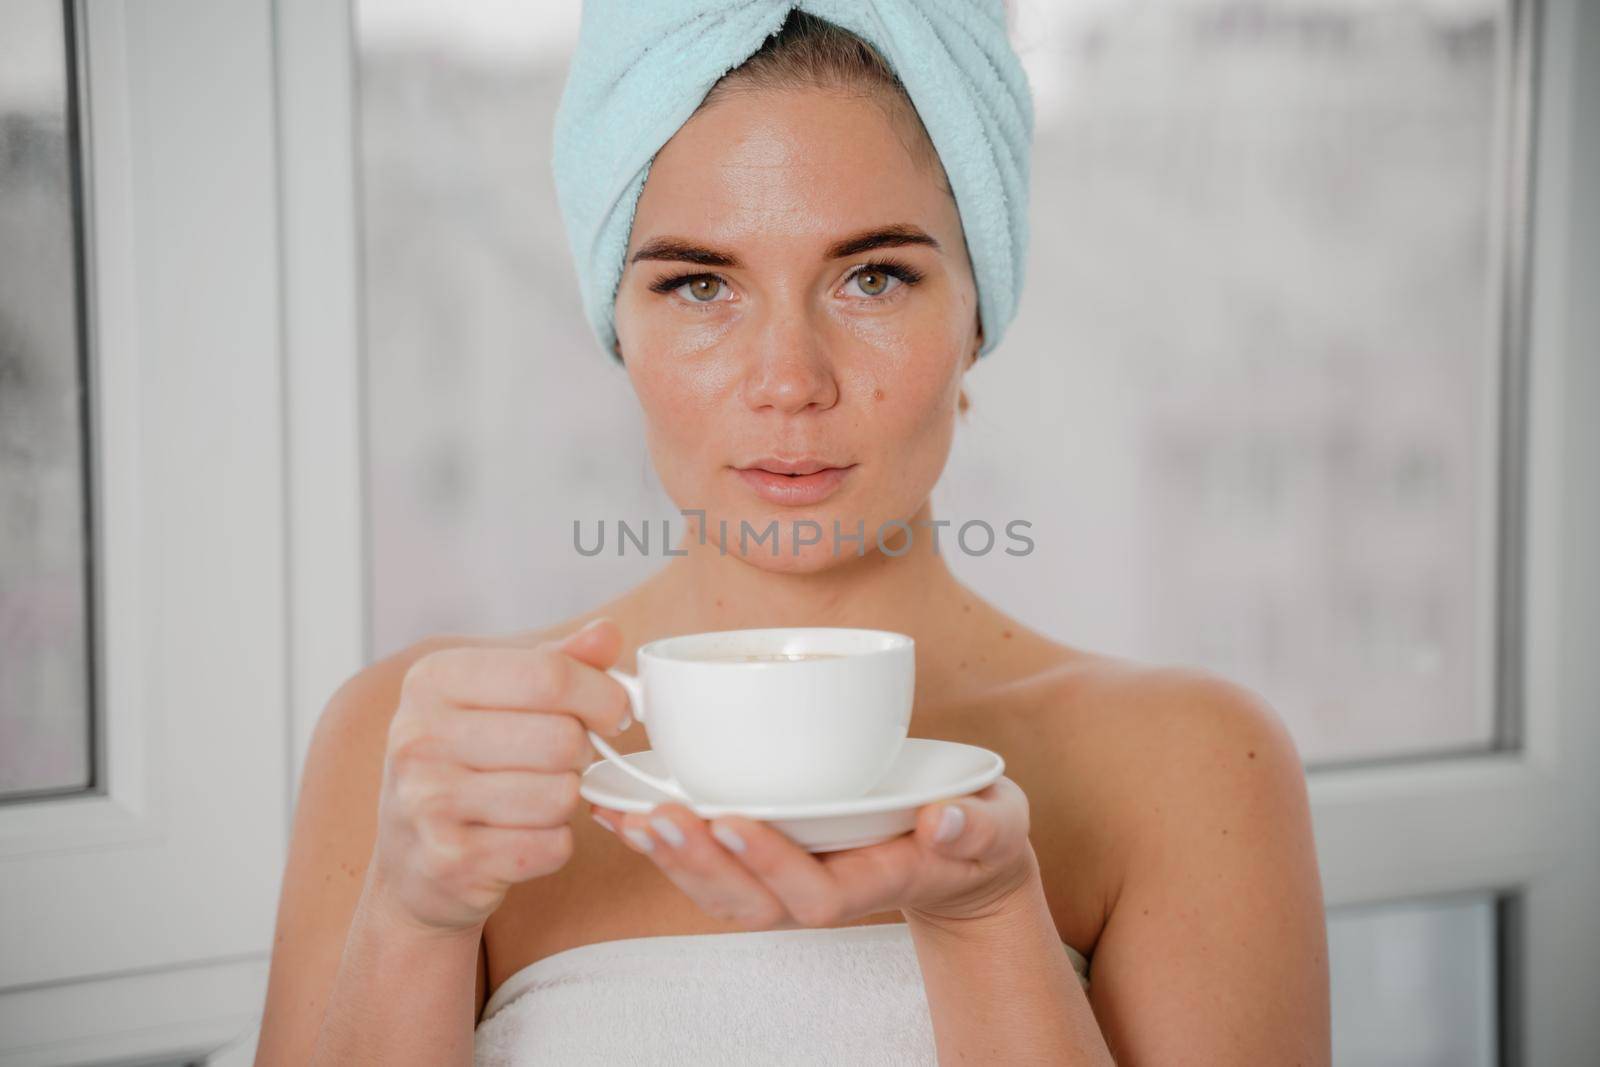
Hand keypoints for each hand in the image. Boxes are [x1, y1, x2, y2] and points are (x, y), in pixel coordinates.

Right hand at [364, 618, 632, 933]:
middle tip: (565, 760)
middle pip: (562, 738)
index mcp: (433, 680)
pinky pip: (551, 846)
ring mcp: (428, 803)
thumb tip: (606, 634)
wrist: (411, 860)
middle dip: (582, 752)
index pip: (550, 675)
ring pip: (561, 795)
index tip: (615, 712)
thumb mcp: (497, 696)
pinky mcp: (450, 862)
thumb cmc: (465, 763)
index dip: (603, 695)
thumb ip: (556, 662)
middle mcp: (419, 737)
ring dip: (566, 799)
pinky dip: (553, 843)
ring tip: (536, 796)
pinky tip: (522, 835)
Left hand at [590, 775, 1038, 930]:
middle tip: (657, 815)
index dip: (769, 862)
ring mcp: (795, 883)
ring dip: (672, 859)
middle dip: (700, 863)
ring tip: (627, 816)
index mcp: (878, 880)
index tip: (730, 817)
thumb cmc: (977, 832)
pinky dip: (668, 846)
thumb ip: (979, 827)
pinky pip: (713, 870)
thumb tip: (944, 821)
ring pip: (723, 892)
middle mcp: (827, 891)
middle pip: (752, 902)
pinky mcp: (774, 865)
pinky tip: (625, 813)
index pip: (816, 892)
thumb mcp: (996, 825)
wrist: (960, 856)